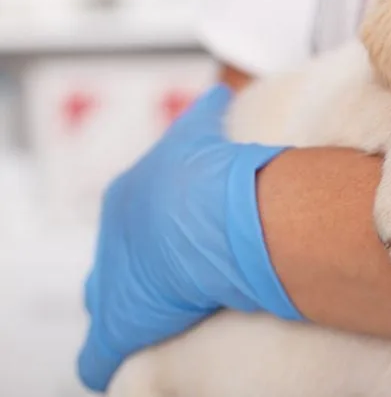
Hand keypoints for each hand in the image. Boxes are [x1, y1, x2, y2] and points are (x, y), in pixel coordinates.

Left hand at [77, 84, 300, 392]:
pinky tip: (113, 368)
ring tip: (155, 315)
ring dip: (128, 307)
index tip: (180, 236)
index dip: (157, 229)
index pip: (132, 218)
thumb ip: (209, 110)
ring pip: (106, 301)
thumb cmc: (212, 172)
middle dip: (136, 266)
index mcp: (129, 195)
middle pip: (114, 259)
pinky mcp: (118, 326)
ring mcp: (113, 283)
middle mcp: (113, 237)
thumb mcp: (204, 128)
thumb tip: (222, 92)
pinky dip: (108, 360)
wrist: (208, 209)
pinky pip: (100, 356)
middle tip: (167, 277)